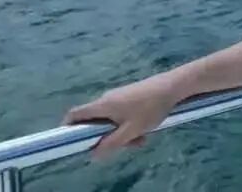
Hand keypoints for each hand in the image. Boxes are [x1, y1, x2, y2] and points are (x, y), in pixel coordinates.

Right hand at [62, 75, 181, 159]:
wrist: (174, 86)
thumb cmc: (151, 108)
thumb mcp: (131, 131)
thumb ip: (111, 144)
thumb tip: (93, 154)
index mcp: (102, 105)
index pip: (74, 114)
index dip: (68, 127)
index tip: (72, 141)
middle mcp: (107, 99)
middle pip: (95, 122)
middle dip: (106, 137)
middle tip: (124, 145)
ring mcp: (119, 96)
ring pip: (111, 120)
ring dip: (122, 133)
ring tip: (141, 139)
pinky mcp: (130, 96)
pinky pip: (122, 114)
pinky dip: (129, 125)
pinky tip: (145, 129)